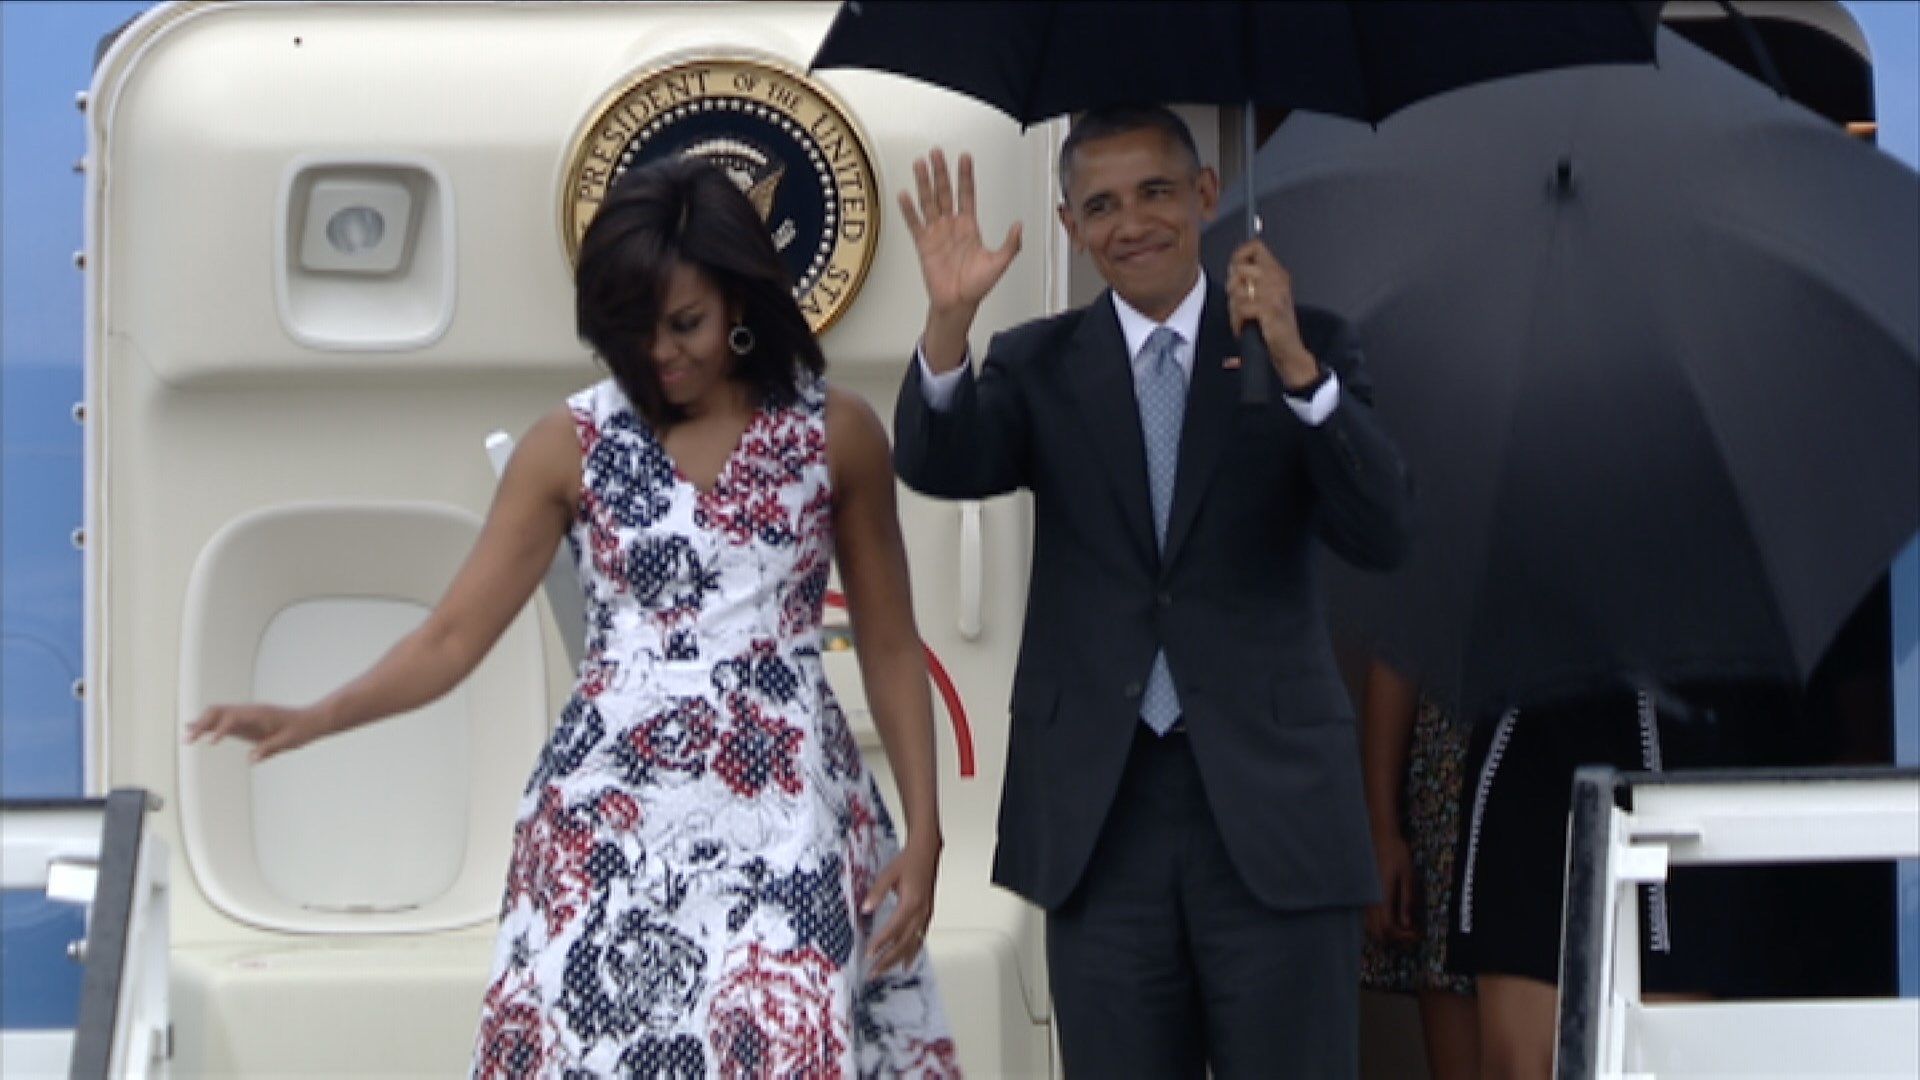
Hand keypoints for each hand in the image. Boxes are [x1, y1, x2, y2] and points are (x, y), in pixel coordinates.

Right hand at [185, 703, 327, 761]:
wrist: (310, 720)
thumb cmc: (301, 729)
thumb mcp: (288, 741)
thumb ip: (269, 748)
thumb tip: (252, 758)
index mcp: (259, 714)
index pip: (233, 718)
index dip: (219, 729)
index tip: (209, 741)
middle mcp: (249, 711)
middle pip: (219, 711)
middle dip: (201, 724)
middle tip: (187, 740)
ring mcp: (245, 715)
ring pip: (217, 714)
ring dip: (201, 723)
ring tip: (186, 737)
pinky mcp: (245, 722)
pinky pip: (223, 720)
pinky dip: (208, 724)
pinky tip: (195, 730)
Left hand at [862, 837, 939, 972]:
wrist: (926, 852)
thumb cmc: (907, 861)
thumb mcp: (888, 873)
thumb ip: (876, 892)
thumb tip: (865, 909)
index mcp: (911, 903)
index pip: (893, 928)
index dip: (880, 942)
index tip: (868, 954)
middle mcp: (921, 912)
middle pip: (904, 942)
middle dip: (888, 958)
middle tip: (873, 972)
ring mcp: (926, 914)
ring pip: (913, 943)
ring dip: (898, 959)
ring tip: (885, 971)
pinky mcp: (927, 914)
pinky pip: (920, 938)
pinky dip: (912, 952)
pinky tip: (906, 962)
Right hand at [898, 148, 1022, 322]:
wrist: (957, 303)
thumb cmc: (976, 286)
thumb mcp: (999, 263)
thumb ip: (1011, 244)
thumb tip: (1018, 226)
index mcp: (969, 226)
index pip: (967, 194)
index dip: (966, 176)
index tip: (964, 158)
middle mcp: (952, 226)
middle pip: (944, 192)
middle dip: (941, 172)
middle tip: (936, 153)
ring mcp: (936, 233)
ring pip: (929, 202)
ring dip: (924, 183)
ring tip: (920, 164)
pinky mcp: (923, 244)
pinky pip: (915, 223)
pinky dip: (909, 210)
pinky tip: (904, 195)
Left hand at [1224, 239, 1318, 388]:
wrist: (1289, 350)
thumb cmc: (1274, 326)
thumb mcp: (1265, 296)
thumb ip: (1251, 279)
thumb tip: (1233, 267)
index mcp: (1277, 272)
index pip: (1255, 246)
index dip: (1239, 255)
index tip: (1234, 271)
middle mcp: (1278, 278)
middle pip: (1240, 267)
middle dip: (1232, 287)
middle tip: (1238, 303)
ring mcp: (1275, 292)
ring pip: (1237, 289)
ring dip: (1234, 308)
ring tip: (1243, 319)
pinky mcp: (1269, 309)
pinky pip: (1241, 308)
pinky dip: (1238, 321)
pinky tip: (1245, 327)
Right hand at [1364, 828, 1419, 944]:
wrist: (1380, 837)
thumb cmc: (1396, 854)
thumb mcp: (1408, 877)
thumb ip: (1407, 902)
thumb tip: (1407, 924)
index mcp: (1382, 898)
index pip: (1388, 928)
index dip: (1403, 936)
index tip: (1417, 933)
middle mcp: (1370, 902)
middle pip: (1378, 932)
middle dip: (1396, 937)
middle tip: (1412, 932)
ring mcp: (1365, 899)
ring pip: (1371, 927)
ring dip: (1388, 932)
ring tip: (1405, 926)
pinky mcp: (1365, 895)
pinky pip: (1369, 918)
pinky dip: (1381, 924)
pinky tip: (1394, 916)